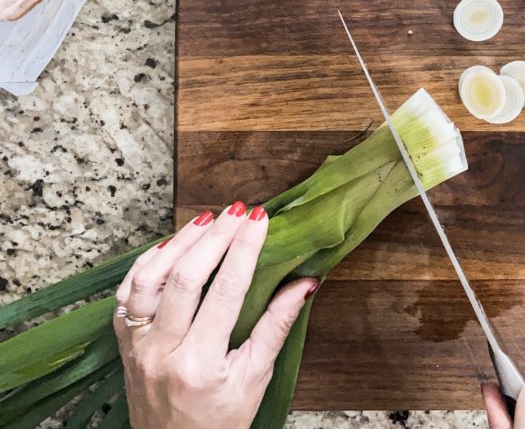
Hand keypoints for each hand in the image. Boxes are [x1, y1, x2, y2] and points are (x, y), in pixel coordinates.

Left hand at [114, 202, 317, 428]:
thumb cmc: (218, 423)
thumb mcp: (255, 379)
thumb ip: (277, 326)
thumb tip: (305, 282)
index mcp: (200, 365)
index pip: (226, 291)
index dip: (244, 248)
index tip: (261, 219)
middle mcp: (161, 353)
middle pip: (185, 277)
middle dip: (215, 236)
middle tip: (238, 211)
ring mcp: (137, 347)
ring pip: (149, 279)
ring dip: (179, 243)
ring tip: (206, 220)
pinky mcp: (124, 342)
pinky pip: (128, 292)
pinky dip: (149, 261)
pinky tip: (173, 245)